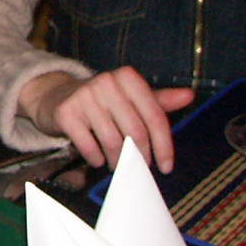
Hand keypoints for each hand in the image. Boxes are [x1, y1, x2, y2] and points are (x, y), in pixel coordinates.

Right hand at [20, 67, 193, 172]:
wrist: (56, 96)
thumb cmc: (101, 100)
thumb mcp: (130, 97)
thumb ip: (159, 100)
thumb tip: (188, 96)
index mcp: (127, 77)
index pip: (154, 116)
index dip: (164, 145)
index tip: (166, 166)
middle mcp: (107, 82)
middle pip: (135, 132)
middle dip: (140, 157)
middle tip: (139, 168)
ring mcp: (84, 96)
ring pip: (113, 141)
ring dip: (118, 161)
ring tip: (118, 165)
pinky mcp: (66, 112)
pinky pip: (89, 145)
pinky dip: (96, 158)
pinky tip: (97, 158)